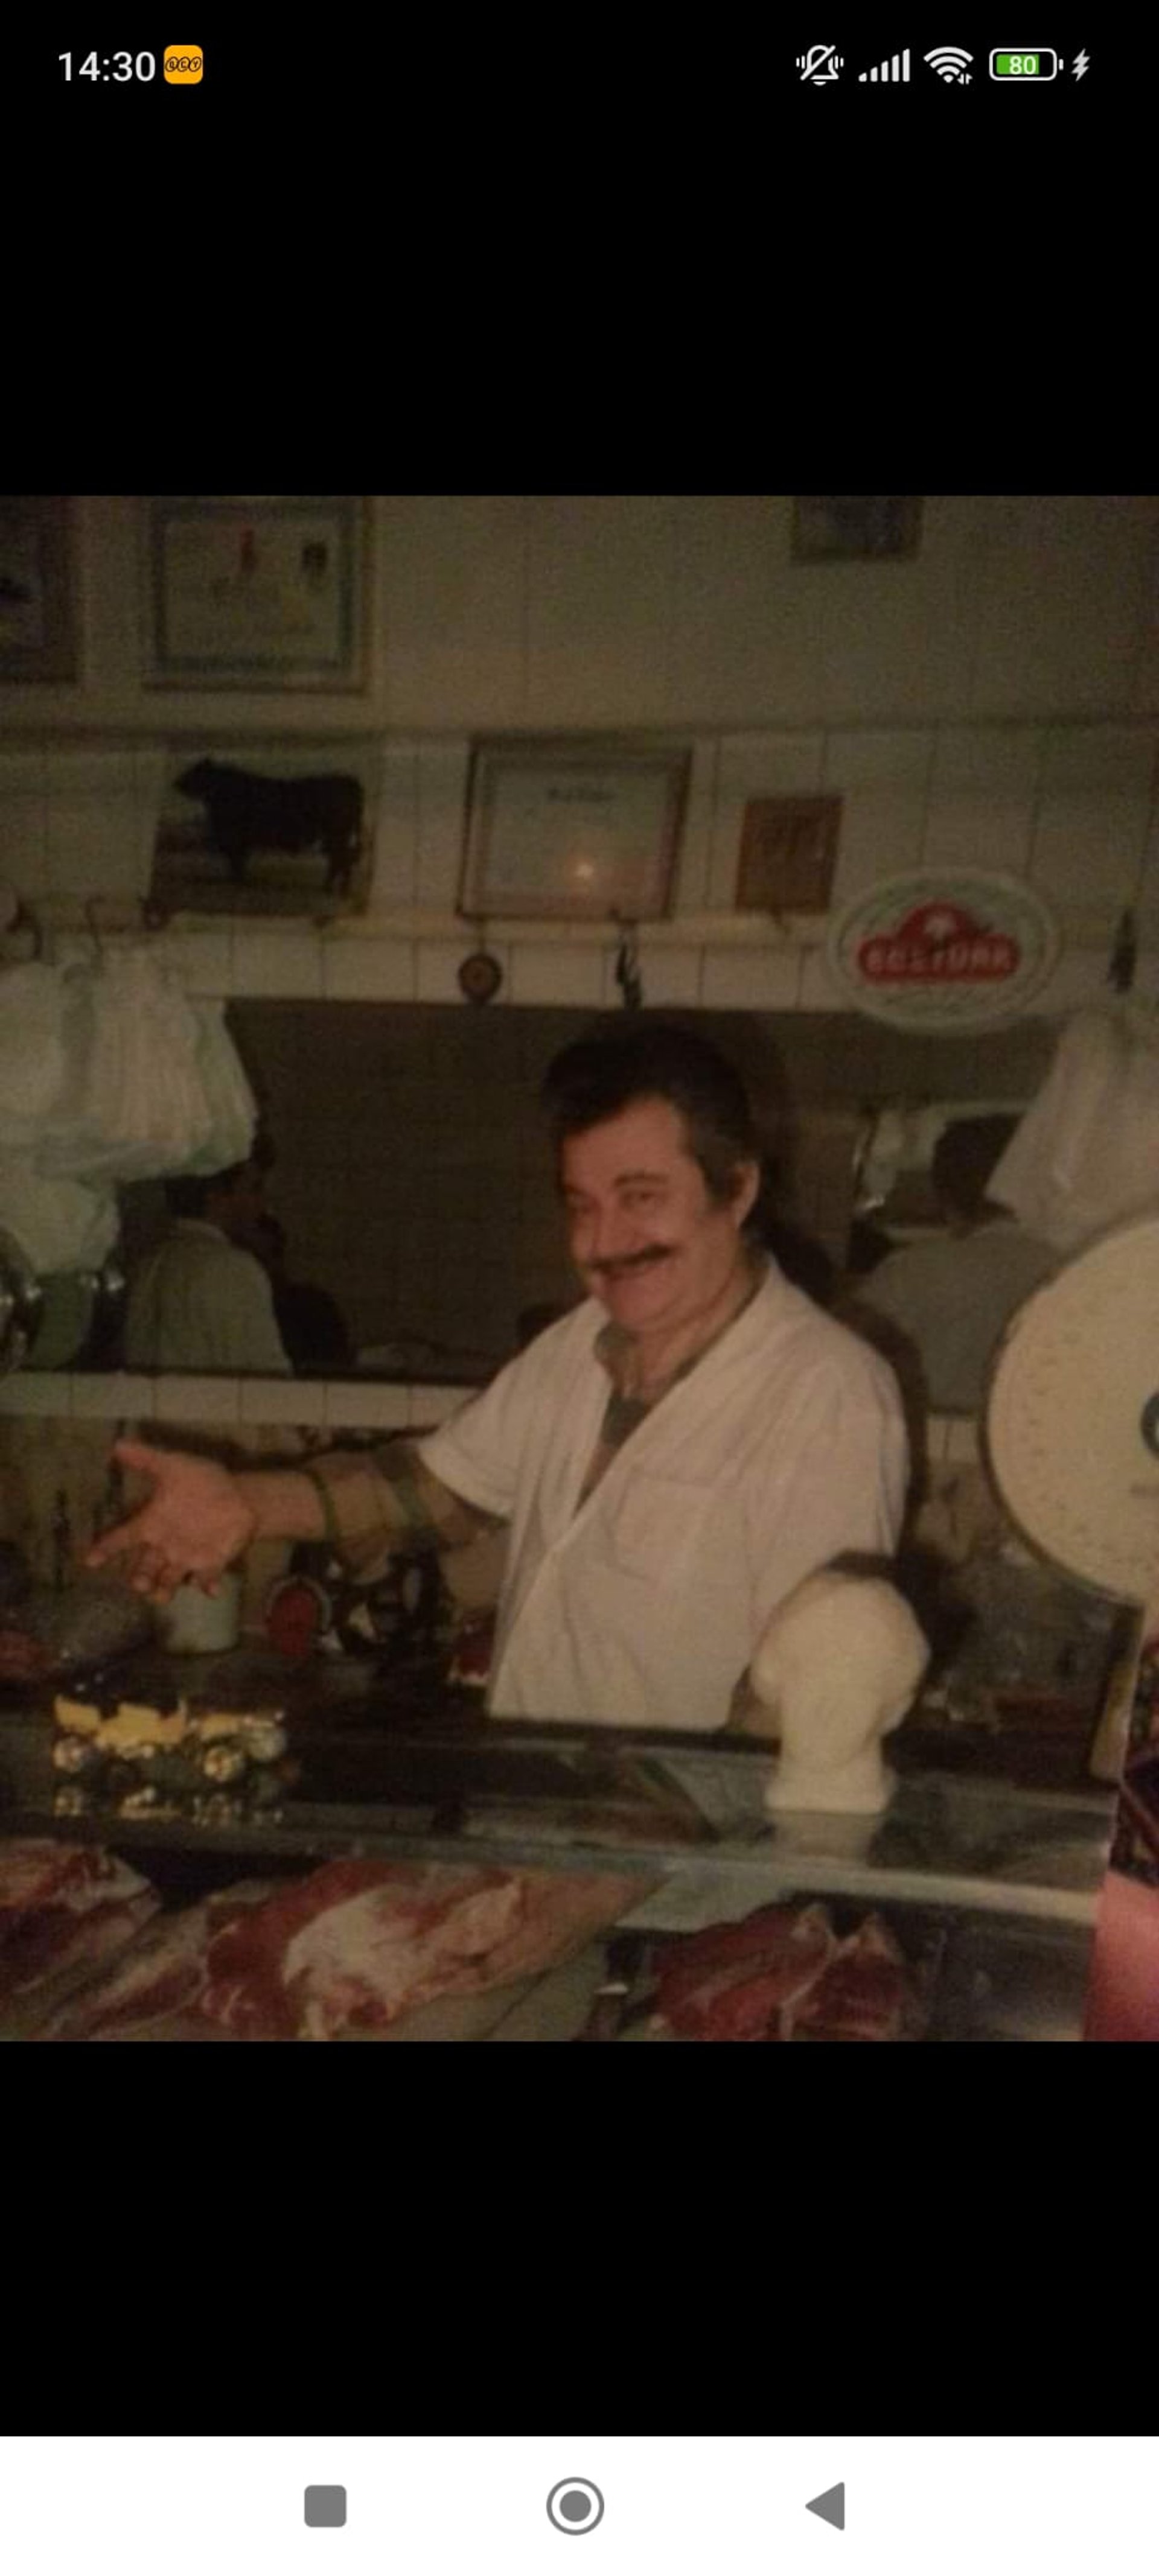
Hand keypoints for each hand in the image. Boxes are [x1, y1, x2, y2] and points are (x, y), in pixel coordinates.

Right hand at [84, 1440, 255, 1601]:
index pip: (122, 1538)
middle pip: (144, 1568)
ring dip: (164, 1590)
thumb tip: (117, 1444)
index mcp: (152, 1523)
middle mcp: (164, 1546)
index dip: (106, 1548)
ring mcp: (186, 1558)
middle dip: (139, 1577)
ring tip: (160, 1595)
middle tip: (138, 1583)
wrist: (239, 1496)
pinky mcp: (211, 1564)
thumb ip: (146, 1459)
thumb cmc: (202, 1483)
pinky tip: (212, 1588)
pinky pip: (205, 1580)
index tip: (90, 1560)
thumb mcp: (174, 1466)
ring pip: (168, 1581)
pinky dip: (207, 1586)